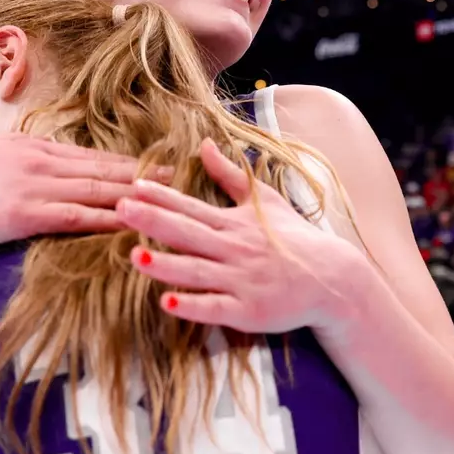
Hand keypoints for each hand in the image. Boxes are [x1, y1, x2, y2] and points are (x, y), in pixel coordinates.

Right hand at [0, 132, 170, 261]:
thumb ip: (16, 160)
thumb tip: (39, 163)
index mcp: (28, 145)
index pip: (86, 153)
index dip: (121, 159)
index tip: (151, 162)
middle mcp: (36, 159)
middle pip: (100, 166)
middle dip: (142, 171)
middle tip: (178, 173)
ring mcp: (32, 185)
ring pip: (96, 189)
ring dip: (135, 193)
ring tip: (168, 196)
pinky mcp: (25, 213)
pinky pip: (77, 216)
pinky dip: (108, 218)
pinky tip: (132, 220)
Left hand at [117, 138, 362, 335]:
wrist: (332, 280)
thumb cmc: (293, 238)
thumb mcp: (264, 201)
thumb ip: (230, 175)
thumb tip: (205, 142)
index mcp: (234, 224)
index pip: (192, 207)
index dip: (162, 196)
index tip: (133, 186)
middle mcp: (235, 250)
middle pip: (188, 233)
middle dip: (154, 221)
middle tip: (120, 209)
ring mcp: (241, 281)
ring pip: (197, 272)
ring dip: (166, 265)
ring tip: (136, 257)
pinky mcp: (248, 311)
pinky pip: (215, 308)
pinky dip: (191, 306)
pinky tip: (166, 302)